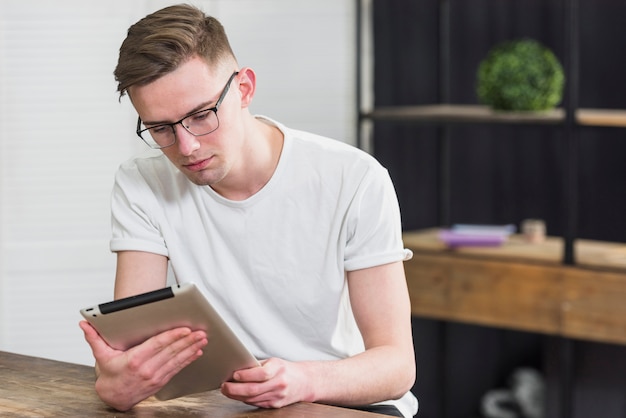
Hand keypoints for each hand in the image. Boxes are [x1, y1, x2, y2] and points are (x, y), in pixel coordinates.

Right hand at [79, 321, 207, 410]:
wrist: (113, 397)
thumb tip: (84, 324)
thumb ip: (94, 338)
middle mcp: (147, 369)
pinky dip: (188, 359)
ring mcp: (156, 376)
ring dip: (191, 349)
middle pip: (171, 351)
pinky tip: (197, 352)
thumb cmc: (110, 374)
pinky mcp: (161, 381)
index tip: (184, 329)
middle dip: (188, 341)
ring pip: (177, 360)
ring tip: (202, 339)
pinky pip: (177, 368)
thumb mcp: (101, 355)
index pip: (157, 345)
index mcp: (135, 360)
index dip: (172, 336)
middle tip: (200, 331)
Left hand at [220, 357, 314, 408]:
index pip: (261, 373)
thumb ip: (257, 366)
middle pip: (253, 389)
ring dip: (237, 396)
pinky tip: (239, 395)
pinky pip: (256, 403)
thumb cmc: (285, 370)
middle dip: (235, 389)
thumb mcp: (273, 362)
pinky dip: (245, 399)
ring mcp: (278, 396)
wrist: (304, 381)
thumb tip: (236, 368)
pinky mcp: (276, 405)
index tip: (234, 375)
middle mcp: (279, 383)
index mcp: (279, 368)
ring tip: (227, 390)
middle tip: (224, 386)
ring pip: (252, 399)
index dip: (245, 375)